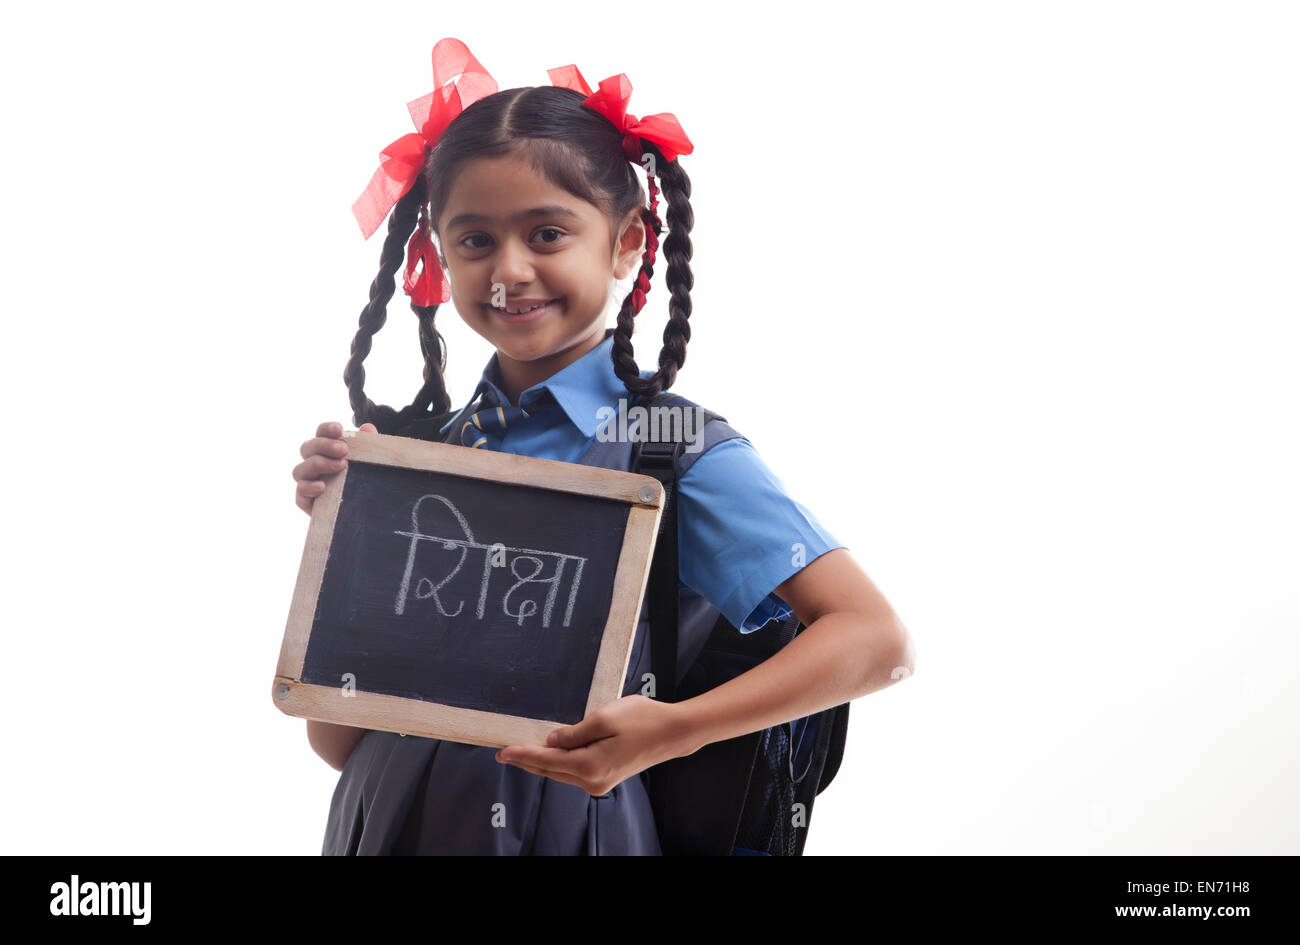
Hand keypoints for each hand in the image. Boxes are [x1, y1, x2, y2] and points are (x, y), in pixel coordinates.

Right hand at [292, 420, 376, 514]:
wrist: (366, 513)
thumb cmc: (366, 483)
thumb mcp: (371, 464)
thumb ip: (368, 445)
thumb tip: (367, 427)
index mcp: (327, 450)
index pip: (321, 433)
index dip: (327, 429)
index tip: (339, 429)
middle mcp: (314, 463)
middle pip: (307, 448)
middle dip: (323, 445)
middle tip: (343, 450)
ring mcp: (308, 482)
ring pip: (299, 470)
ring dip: (317, 464)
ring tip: (340, 466)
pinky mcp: (306, 502)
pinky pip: (300, 493)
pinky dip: (309, 487)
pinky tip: (323, 486)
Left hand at [494, 695, 692, 796]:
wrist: (674, 733)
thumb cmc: (642, 720)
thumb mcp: (602, 718)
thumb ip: (573, 733)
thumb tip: (552, 742)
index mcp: (588, 766)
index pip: (545, 761)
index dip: (521, 755)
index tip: (501, 751)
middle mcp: (592, 781)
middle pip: (550, 770)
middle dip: (527, 760)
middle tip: (505, 751)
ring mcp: (600, 782)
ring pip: (562, 772)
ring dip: (543, 761)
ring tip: (523, 750)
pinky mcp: (607, 777)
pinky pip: (575, 770)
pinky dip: (560, 762)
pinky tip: (552, 752)